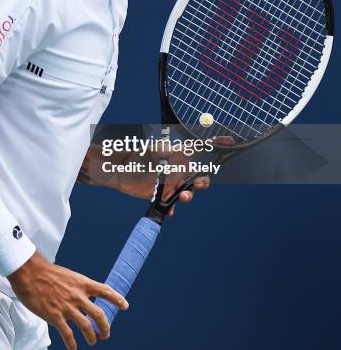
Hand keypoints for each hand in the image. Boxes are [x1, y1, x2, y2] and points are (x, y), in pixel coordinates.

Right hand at [8, 252, 127, 349]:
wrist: (30, 272)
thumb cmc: (47, 273)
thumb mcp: (68, 276)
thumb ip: (76, 287)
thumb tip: (81, 297)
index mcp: (82, 283)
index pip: (105, 291)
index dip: (117, 299)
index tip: (125, 306)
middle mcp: (78, 295)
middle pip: (99, 314)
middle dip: (105, 327)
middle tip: (106, 334)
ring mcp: (67, 307)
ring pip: (86, 326)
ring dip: (92, 337)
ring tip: (92, 341)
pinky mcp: (54, 316)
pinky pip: (68, 334)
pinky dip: (72, 343)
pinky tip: (73, 347)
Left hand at [116, 135, 234, 214]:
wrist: (118, 170)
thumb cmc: (135, 155)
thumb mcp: (154, 151)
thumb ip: (170, 155)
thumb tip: (185, 160)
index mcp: (179, 155)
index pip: (201, 147)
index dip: (216, 143)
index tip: (231, 140)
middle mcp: (178, 169)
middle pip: (199, 176)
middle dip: (202, 182)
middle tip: (196, 185)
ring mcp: (171, 183)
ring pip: (188, 192)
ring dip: (188, 196)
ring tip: (181, 198)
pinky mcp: (161, 195)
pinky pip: (172, 205)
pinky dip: (172, 208)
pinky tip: (169, 210)